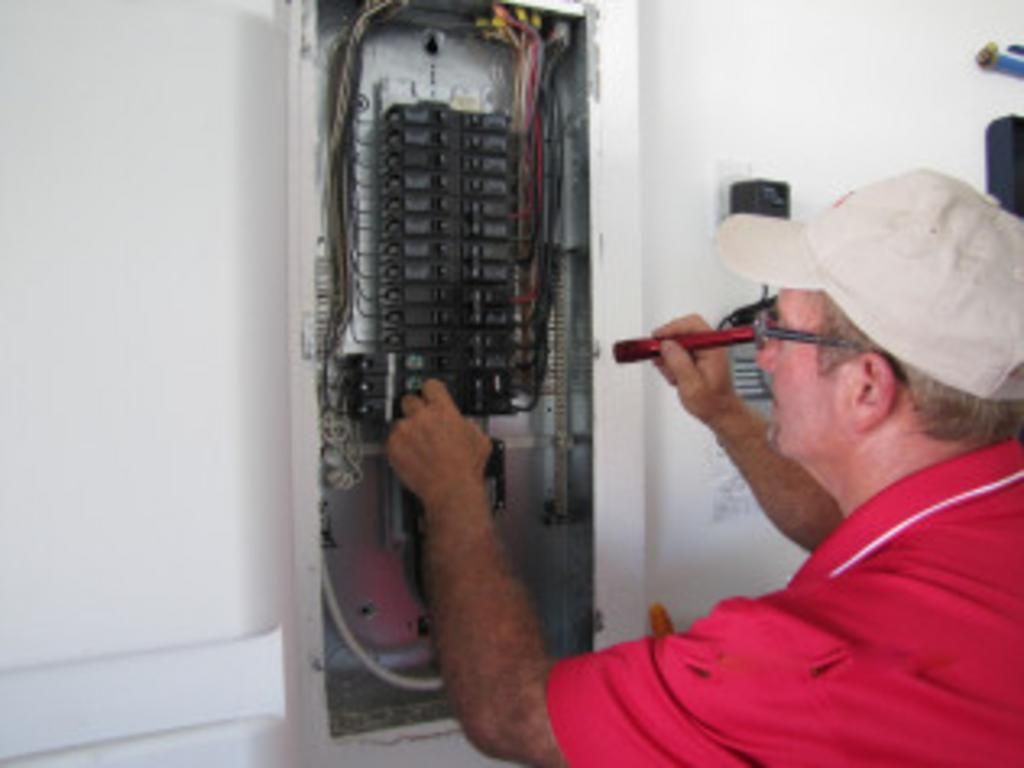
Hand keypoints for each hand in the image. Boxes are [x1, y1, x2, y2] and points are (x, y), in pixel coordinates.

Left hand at [386, 379, 492, 511]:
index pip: (430, 385)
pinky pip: (392, 440)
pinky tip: (412, 457)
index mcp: (443, 410)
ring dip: (407, 431)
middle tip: (421, 423)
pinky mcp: (393, 447)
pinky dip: (399, 447)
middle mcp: (422, 417)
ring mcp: (405, 431)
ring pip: (400, 422)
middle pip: (409, 399)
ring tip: (418, 447)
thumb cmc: (466, 468)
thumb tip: (462, 422)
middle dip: (415, 409)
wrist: (451, 490)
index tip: (429, 394)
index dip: (430, 390)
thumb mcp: (480, 438)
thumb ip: (467, 423)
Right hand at [652, 314, 743, 428]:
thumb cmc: (712, 403)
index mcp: (713, 348)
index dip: (672, 329)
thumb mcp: (692, 386)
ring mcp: (704, 350)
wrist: (719, 412)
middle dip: (668, 345)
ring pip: (678, 342)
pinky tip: (675, 376)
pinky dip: (672, 362)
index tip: (657, 339)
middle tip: (659, 358)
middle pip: (683, 331)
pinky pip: (679, 351)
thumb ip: (678, 363)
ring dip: (669, 357)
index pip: (692, 325)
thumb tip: (666, 345)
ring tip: (672, 375)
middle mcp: (710, 345)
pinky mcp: (698, 356)